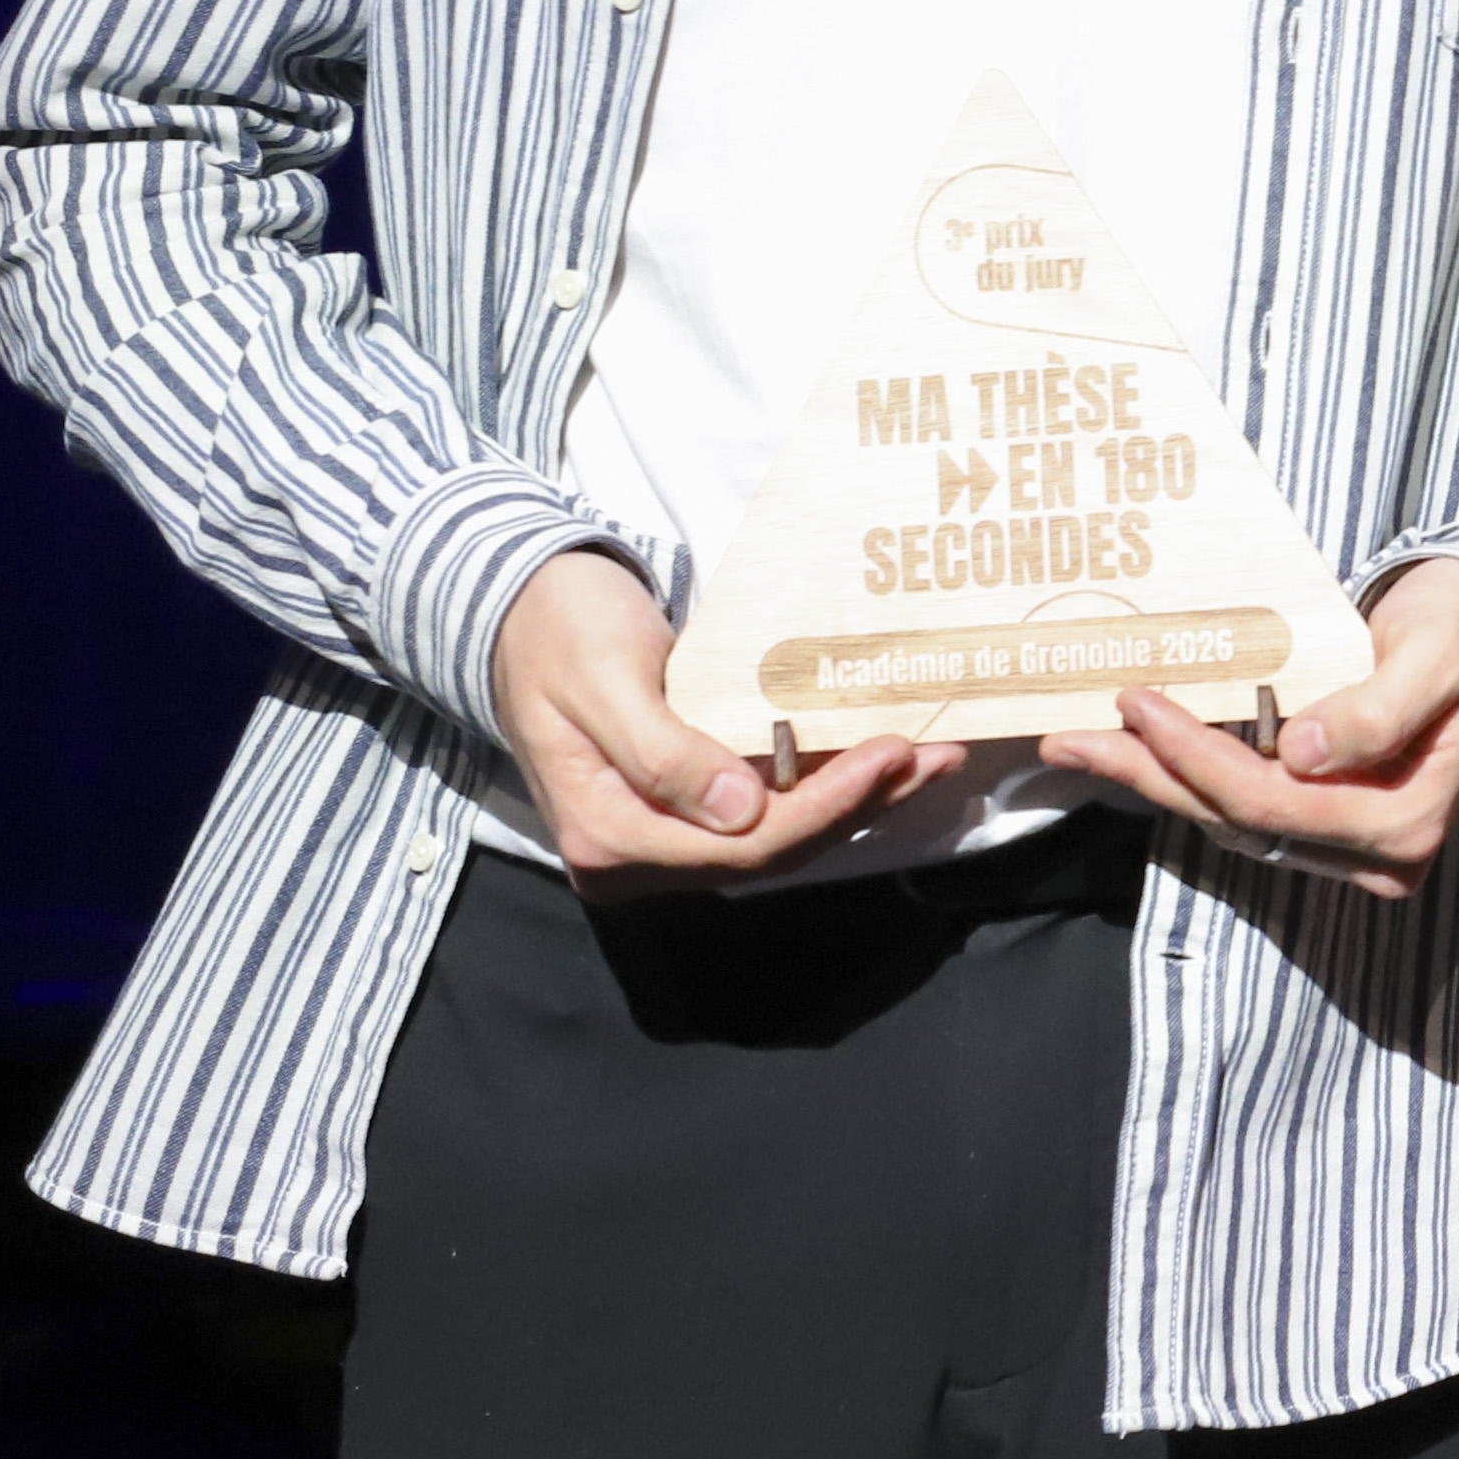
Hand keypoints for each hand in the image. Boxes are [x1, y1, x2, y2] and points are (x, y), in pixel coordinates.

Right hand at [490, 546, 953, 883]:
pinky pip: (768, 807)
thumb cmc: (557, 630)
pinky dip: (826, 782)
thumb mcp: (604, 681)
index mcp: (608, 838)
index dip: (825, 809)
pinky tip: (883, 756)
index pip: (741, 849)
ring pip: (778, 835)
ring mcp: (664, 832)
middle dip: (859, 806)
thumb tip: (739, 814)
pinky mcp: (686, 802)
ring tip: (934, 756)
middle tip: (938, 755)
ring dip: (858, 799)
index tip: (890, 756)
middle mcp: (637, 854)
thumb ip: (663, 753)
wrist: (519, 604)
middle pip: (771, 852)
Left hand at [1035, 556, 1458, 900]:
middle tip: (1073, 737)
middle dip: (1154, 776)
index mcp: (1406, 820)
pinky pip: (1244, 804)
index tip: (1141, 703)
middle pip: (1242, 820)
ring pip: (1232, 820)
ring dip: (1155, 781)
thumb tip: (1301, 754)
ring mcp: (1349, 843)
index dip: (1200, 760)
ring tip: (1079, 744)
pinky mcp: (1326, 821)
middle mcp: (1376, 851)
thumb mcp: (1438, 654)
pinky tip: (1136, 749)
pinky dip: (1186, 776)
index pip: (1277, 802)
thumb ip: (1378, 708)